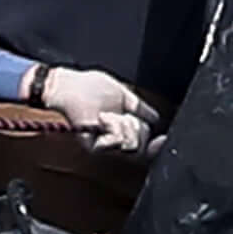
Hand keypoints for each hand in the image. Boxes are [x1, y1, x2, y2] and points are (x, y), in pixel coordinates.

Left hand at [37, 65, 159, 157]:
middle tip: (123, 115)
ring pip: (133, 145)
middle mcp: (115, 143)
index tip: (161, 138)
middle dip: (138, 127)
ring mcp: (105, 147)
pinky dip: (114, 126)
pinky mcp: (95, 147)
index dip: (156, 145)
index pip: (146, 147)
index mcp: (123, 131)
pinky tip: (104, 118)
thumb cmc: (91, 88)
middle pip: (143, 147)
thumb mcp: (125, 96)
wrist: (71, 87)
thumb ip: (141, 108)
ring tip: (108, 115)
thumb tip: (158, 119)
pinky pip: (118, 142)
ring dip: (125, 125)